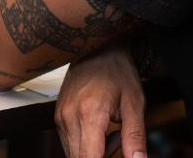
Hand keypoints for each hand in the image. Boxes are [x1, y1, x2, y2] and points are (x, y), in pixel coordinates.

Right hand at [56, 42, 146, 157]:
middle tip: (119, 136)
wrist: (98, 46)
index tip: (117, 152)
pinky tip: (98, 126)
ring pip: (75, 155)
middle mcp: (69, 116)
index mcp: (89, 112)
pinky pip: (70, 144)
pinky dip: (86, 144)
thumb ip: (135, 136)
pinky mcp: (58, 117)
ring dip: (94, 153)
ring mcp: (61, 117)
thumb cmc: (118, 70)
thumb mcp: (135, 102)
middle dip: (103, 157)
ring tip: (110, 129)